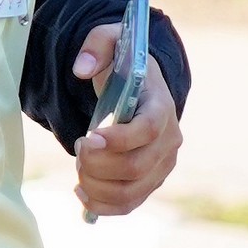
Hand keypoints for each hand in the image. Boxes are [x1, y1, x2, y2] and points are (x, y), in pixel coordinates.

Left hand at [71, 25, 182, 222]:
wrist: (140, 89)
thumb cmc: (124, 67)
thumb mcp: (113, 42)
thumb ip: (97, 45)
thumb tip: (82, 69)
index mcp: (162, 106)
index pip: (148, 130)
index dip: (119, 139)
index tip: (89, 137)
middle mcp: (169, 141)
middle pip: (135, 167)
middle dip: (97, 163)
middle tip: (78, 146)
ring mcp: (161, 166)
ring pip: (130, 192)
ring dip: (95, 185)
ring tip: (79, 166)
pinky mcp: (150, 183)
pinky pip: (127, 205)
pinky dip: (100, 205)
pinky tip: (82, 190)